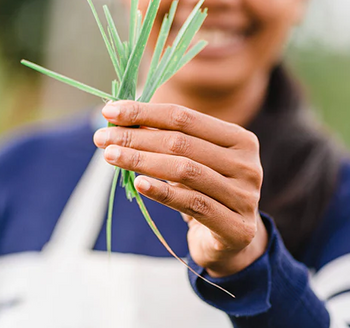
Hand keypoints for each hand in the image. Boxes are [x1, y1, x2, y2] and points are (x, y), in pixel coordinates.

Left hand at [94, 101, 267, 276]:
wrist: (232, 239)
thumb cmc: (206, 190)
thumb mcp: (192, 159)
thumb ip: (167, 138)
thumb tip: (119, 116)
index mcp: (239, 138)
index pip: (184, 117)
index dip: (145, 112)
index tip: (110, 111)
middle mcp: (247, 164)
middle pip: (181, 143)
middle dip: (136, 137)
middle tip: (102, 138)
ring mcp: (245, 196)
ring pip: (184, 170)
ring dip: (141, 161)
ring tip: (111, 156)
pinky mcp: (236, 227)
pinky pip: (192, 203)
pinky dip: (162, 192)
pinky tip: (137, 183)